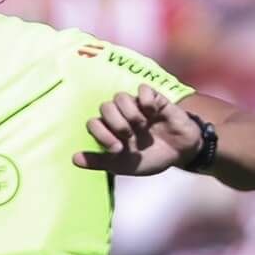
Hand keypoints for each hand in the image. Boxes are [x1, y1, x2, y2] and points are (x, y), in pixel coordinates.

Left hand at [73, 85, 202, 175]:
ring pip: (120, 97)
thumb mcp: (123, 165)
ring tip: (142, 126)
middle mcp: (120, 115)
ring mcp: (137, 106)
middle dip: (115, 124)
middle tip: (129, 136)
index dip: (101, 134)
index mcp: (109, 130)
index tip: (117, 149)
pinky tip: (154, 113)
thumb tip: (73, 159)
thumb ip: (99, 162)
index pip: (92, 122)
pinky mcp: (155, 100)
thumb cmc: (149, 159)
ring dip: (130, 113)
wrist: (180, 154)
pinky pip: (144, 89)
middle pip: (104, 107)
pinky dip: (147, 101)